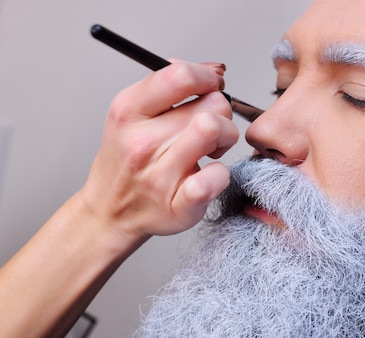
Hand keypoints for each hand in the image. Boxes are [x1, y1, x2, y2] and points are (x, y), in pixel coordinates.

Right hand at [79, 61, 238, 241]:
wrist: (111, 212)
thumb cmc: (128, 160)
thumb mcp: (133, 113)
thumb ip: (171, 85)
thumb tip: (213, 69)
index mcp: (128, 112)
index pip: (180, 76)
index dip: (206, 77)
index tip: (210, 86)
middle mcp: (142, 143)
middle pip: (211, 104)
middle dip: (219, 111)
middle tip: (208, 126)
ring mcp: (160, 176)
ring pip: (217, 131)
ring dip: (225, 138)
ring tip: (211, 148)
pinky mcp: (179, 207)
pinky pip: (216, 177)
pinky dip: (221, 174)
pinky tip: (210, 175)